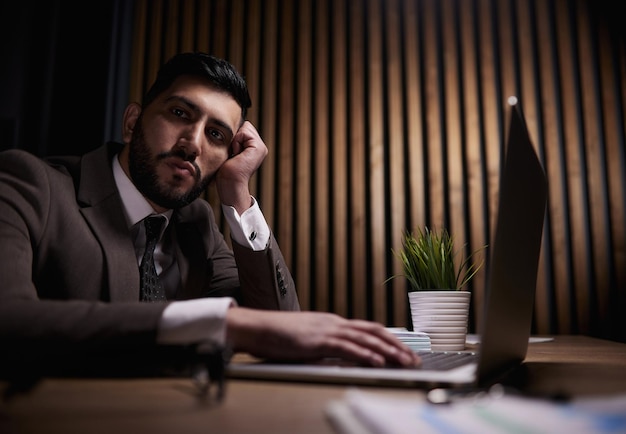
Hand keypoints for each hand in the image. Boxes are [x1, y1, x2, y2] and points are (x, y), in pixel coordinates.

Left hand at [216, 121, 267, 213]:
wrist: (229, 184)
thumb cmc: (225, 172)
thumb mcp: (229, 151)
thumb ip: (233, 140)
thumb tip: (227, 127)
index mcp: (255, 147)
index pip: (244, 128)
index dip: (234, 135)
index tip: (231, 151)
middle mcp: (260, 146)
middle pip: (245, 125)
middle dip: (235, 136)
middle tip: (233, 153)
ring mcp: (261, 147)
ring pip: (245, 127)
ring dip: (235, 139)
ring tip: (234, 154)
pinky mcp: (258, 148)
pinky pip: (244, 133)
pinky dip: (236, 142)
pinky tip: (236, 154)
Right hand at [226, 307, 420, 366]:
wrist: (257, 327)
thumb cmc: (278, 335)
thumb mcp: (308, 338)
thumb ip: (326, 344)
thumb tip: (341, 355)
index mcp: (333, 323)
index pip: (368, 329)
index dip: (389, 339)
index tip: (404, 351)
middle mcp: (334, 323)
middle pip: (374, 331)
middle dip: (397, 345)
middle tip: (414, 359)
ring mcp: (326, 330)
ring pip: (365, 338)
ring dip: (387, 351)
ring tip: (404, 362)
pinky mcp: (317, 341)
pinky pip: (346, 347)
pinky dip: (364, 354)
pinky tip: (377, 361)